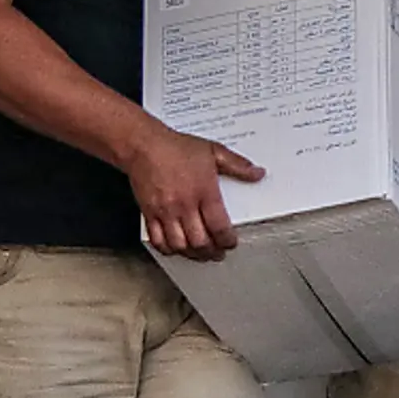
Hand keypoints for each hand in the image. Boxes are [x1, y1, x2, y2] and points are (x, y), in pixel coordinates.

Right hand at [128, 123, 260, 260]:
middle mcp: (184, 205)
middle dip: (212, 252)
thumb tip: (256, 173)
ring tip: (200, 254)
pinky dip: (167, 249)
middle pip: (201, 241)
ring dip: (192, 254)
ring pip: (180, 244)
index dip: (227, 241)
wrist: (141, 144)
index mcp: (204, 192)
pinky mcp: (149, 212)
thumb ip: (237, 165)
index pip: (220, 227)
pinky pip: (157, 239)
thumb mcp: (213, 151)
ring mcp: (165, 211)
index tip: (231, 243)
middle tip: (218, 253)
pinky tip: (175, 248)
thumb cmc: (174, 147)